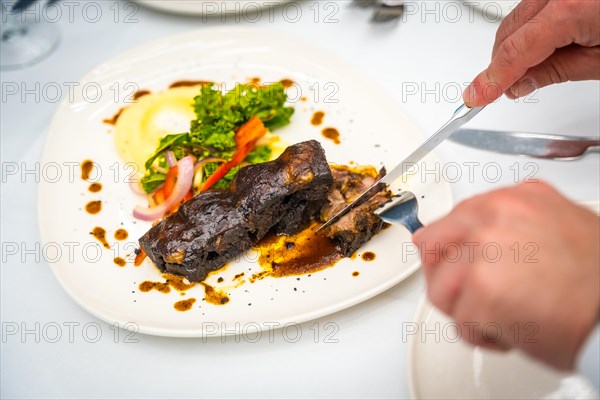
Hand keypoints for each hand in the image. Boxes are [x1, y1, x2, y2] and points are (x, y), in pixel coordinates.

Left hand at [413, 181, 599, 369]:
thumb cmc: (597, 279)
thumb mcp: (560, 224)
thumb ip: (515, 223)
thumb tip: (480, 234)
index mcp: (512, 200)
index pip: (453, 218)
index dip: (452, 248)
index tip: (454, 262)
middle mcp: (493, 219)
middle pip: (432, 245)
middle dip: (443, 275)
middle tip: (464, 294)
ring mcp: (483, 253)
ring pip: (440, 288)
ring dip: (464, 311)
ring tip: (497, 316)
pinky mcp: (482, 292)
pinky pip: (460, 323)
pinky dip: (482, 336)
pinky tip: (511, 331)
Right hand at [463, 0, 599, 106]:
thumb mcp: (599, 61)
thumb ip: (556, 71)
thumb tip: (519, 83)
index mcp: (569, 8)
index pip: (514, 51)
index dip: (492, 79)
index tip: (476, 96)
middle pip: (508, 31)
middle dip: (504, 63)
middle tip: (510, 89)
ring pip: (515, 19)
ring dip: (515, 45)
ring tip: (534, 67)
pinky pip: (530, 8)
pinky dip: (528, 29)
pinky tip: (541, 45)